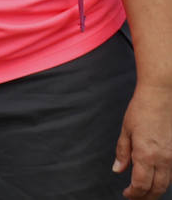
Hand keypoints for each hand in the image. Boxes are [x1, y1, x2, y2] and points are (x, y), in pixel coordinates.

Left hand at [115, 82, 171, 197]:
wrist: (161, 96)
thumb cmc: (141, 110)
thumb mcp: (126, 131)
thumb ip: (123, 152)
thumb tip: (118, 170)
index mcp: (146, 155)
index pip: (141, 185)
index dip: (133, 194)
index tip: (126, 194)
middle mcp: (163, 159)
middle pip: (157, 188)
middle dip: (146, 197)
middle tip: (135, 198)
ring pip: (167, 183)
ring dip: (156, 190)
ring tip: (145, 192)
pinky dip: (164, 179)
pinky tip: (156, 178)